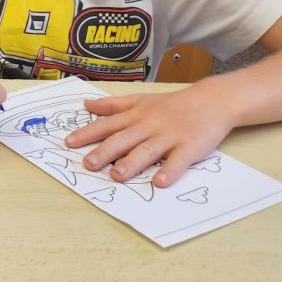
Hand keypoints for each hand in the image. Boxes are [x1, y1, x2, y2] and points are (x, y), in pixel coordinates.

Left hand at [63, 83, 235, 187]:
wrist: (212, 100)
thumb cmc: (172, 103)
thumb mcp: (140, 99)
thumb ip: (113, 105)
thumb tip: (86, 104)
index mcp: (136, 115)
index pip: (107, 124)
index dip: (88, 133)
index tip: (69, 143)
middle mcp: (150, 125)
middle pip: (124, 138)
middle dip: (105, 151)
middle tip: (88, 164)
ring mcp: (170, 136)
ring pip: (148, 150)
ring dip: (132, 162)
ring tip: (117, 175)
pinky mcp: (190, 147)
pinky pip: (179, 161)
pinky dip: (170, 171)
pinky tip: (159, 182)